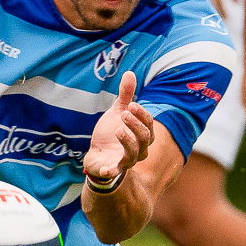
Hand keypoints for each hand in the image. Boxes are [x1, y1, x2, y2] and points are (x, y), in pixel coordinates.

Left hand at [82, 71, 155, 186]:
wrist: (97, 153)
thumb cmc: (111, 133)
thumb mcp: (117, 112)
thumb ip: (125, 96)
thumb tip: (129, 72)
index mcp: (143, 134)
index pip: (148, 124)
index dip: (141, 114)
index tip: (130, 104)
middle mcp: (139, 149)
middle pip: (145, 139)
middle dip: (136, 125)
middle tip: (124, 113)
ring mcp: (126, 161)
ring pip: (134, 154)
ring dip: (128, 141)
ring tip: (117, 129)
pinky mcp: (112, 170)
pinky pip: (115, 173)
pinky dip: (111, 171)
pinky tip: (106, 169)